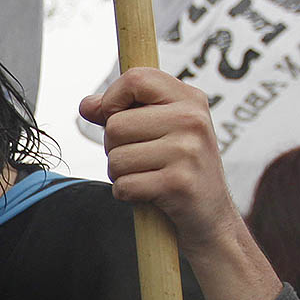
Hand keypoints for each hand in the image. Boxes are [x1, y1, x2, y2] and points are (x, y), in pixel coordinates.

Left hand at [80, 68, 281, 299]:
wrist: (212, 221)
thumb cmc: (179, 172)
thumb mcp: (160, 133)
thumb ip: (123, 113)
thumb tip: (86, 104)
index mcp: (190, 100)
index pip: (136, 79)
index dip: (111, 98)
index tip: (111, 116)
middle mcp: (192, 120)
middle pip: (115, 125)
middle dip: (114, 149)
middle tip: (139, 161)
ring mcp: (188, 152)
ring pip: (116, 158)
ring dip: (120, 175)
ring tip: (146, 178)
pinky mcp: (178, 184)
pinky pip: (124, 185)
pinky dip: (127, 195)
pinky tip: (148, 196)